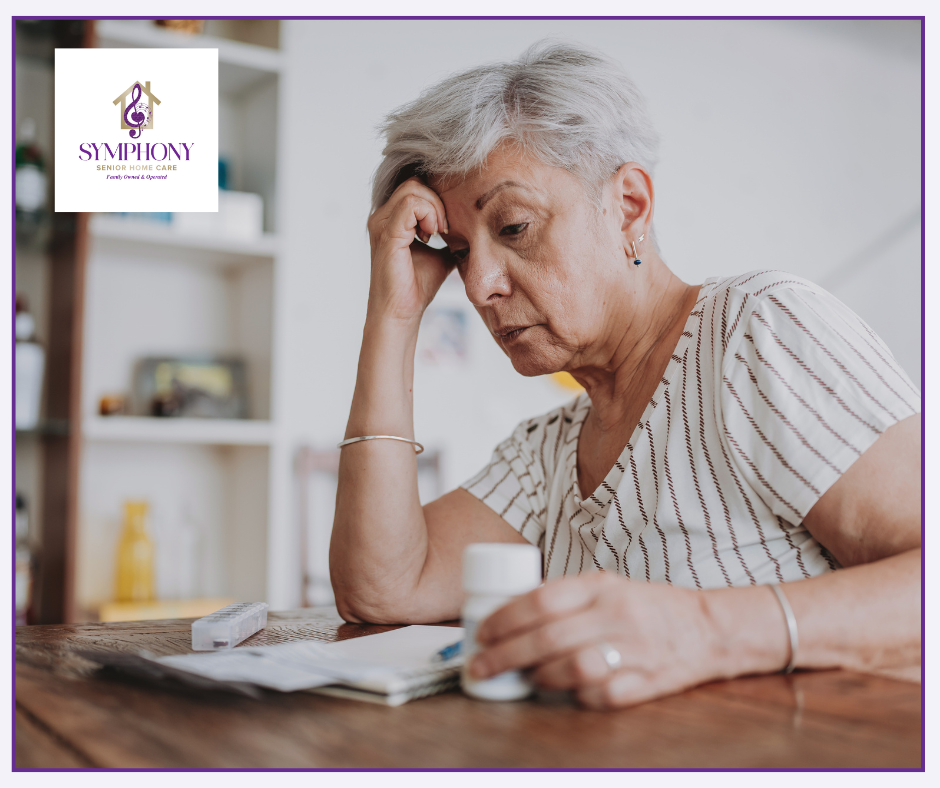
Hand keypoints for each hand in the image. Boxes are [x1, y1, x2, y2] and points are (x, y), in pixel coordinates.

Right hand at [366, 175, 454, 323]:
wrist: (403, 312)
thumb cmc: (418, 285)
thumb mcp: (441, 253)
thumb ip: (450, 235)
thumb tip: (474, 226)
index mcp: (391, 217)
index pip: (416, 185)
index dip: (437, 198)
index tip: (447, 226)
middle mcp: (382, 216)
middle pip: (415, 182)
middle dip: (438, 200)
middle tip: (445, 228)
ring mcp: (381, 223)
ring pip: (413, 188)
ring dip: (435, 207)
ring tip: (439, 232)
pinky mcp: (387, 234)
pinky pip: (411, 205)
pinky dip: (429, 215)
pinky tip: (433, 235)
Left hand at [467, 573, 726, 708]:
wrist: (708, 628)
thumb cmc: (646, 608)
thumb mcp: (607, 586)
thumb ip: (566, 597)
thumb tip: (510, 614)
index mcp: (601, 586)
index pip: (542, 599)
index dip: (505, 618)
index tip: (482, 632)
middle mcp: (617, 614)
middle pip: (549, 637)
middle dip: (505, 655)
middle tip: (481, 665)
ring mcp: (634, 649)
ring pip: (573, 668)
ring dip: (540, 677)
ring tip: (526, 678)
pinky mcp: (648, 683)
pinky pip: (601, 695)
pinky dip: (577, 696)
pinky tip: (566, 691)